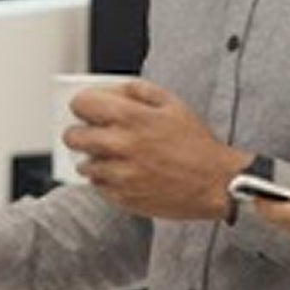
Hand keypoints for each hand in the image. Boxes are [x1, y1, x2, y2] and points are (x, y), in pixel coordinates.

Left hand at [65, 80, 247, 221]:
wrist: (216, 183)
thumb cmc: (197, 144)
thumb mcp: (173, 104)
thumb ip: (137, 91)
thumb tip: (111, 91)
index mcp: (131, 118)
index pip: (81, 104)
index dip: (84, 105)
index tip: (90, 110)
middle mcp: (120, 146)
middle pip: (73, 137)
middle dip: (80, 133)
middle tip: (94, 135)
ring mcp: (119, 175)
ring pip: (84, 165)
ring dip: (94, 160)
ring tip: (115, 158)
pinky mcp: (123, 198)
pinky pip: (99, 187)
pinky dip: (107, 180)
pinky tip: (126, 174)